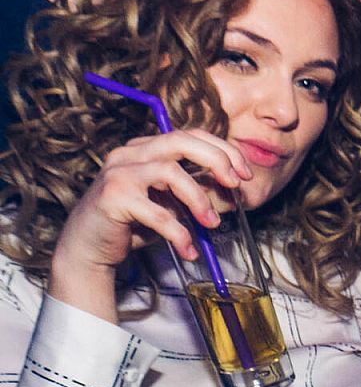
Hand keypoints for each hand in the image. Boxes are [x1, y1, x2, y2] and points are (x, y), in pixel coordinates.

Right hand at [50, 129, 251, 321]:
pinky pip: (158, 213)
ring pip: (171, 172)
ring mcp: (119, 172)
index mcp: (146, 150)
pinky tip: (189, 250)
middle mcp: (130, 154)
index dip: (222, 150)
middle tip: (235, 185)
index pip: (189, 135)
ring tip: (212, 225)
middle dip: (216, 160)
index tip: (244, 174)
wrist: (91, 247)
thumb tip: (236, 193)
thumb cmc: (135, 224)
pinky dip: (180, 234)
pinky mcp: (113, 197)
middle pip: (180, 141)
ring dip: (199, 200)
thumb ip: (199, 194)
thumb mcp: (173, 205)